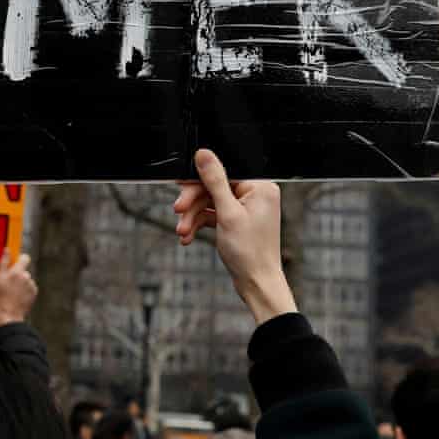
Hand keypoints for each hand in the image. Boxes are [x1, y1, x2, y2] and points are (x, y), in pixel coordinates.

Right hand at [0, 250, 36, 324]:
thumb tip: (7, 249)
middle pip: (24, 270)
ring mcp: (31, 285)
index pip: (25, 257)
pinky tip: (18, 296)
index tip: (15, 264)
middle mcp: (27, 277)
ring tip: (12, 292)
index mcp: (18, 271)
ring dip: (21, 283)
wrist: (10, 315)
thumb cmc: (1, 297)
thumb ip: (4, 262)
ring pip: (26, 279)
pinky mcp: (34, 293)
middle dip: (18, 274)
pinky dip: (25, 290)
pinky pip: (29, 287)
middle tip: (9, 283)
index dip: (20, 259)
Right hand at [173, 149, 294, 324]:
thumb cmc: (250, 252)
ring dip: (193, 217)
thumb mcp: (227, 213)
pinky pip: (213, 215)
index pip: (223, 172)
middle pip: (214, 187)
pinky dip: (200, 224)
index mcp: (260, 187)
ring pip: (210, 202)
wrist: (257, 284)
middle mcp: (255, 194)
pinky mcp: (237, 221)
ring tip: (182, 231)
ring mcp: (246, 208)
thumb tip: (204, 154)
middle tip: (178, 210)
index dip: (199, 178)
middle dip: (193, 202)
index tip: (180, 184)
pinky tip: (188, 236)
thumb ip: (214, 181)